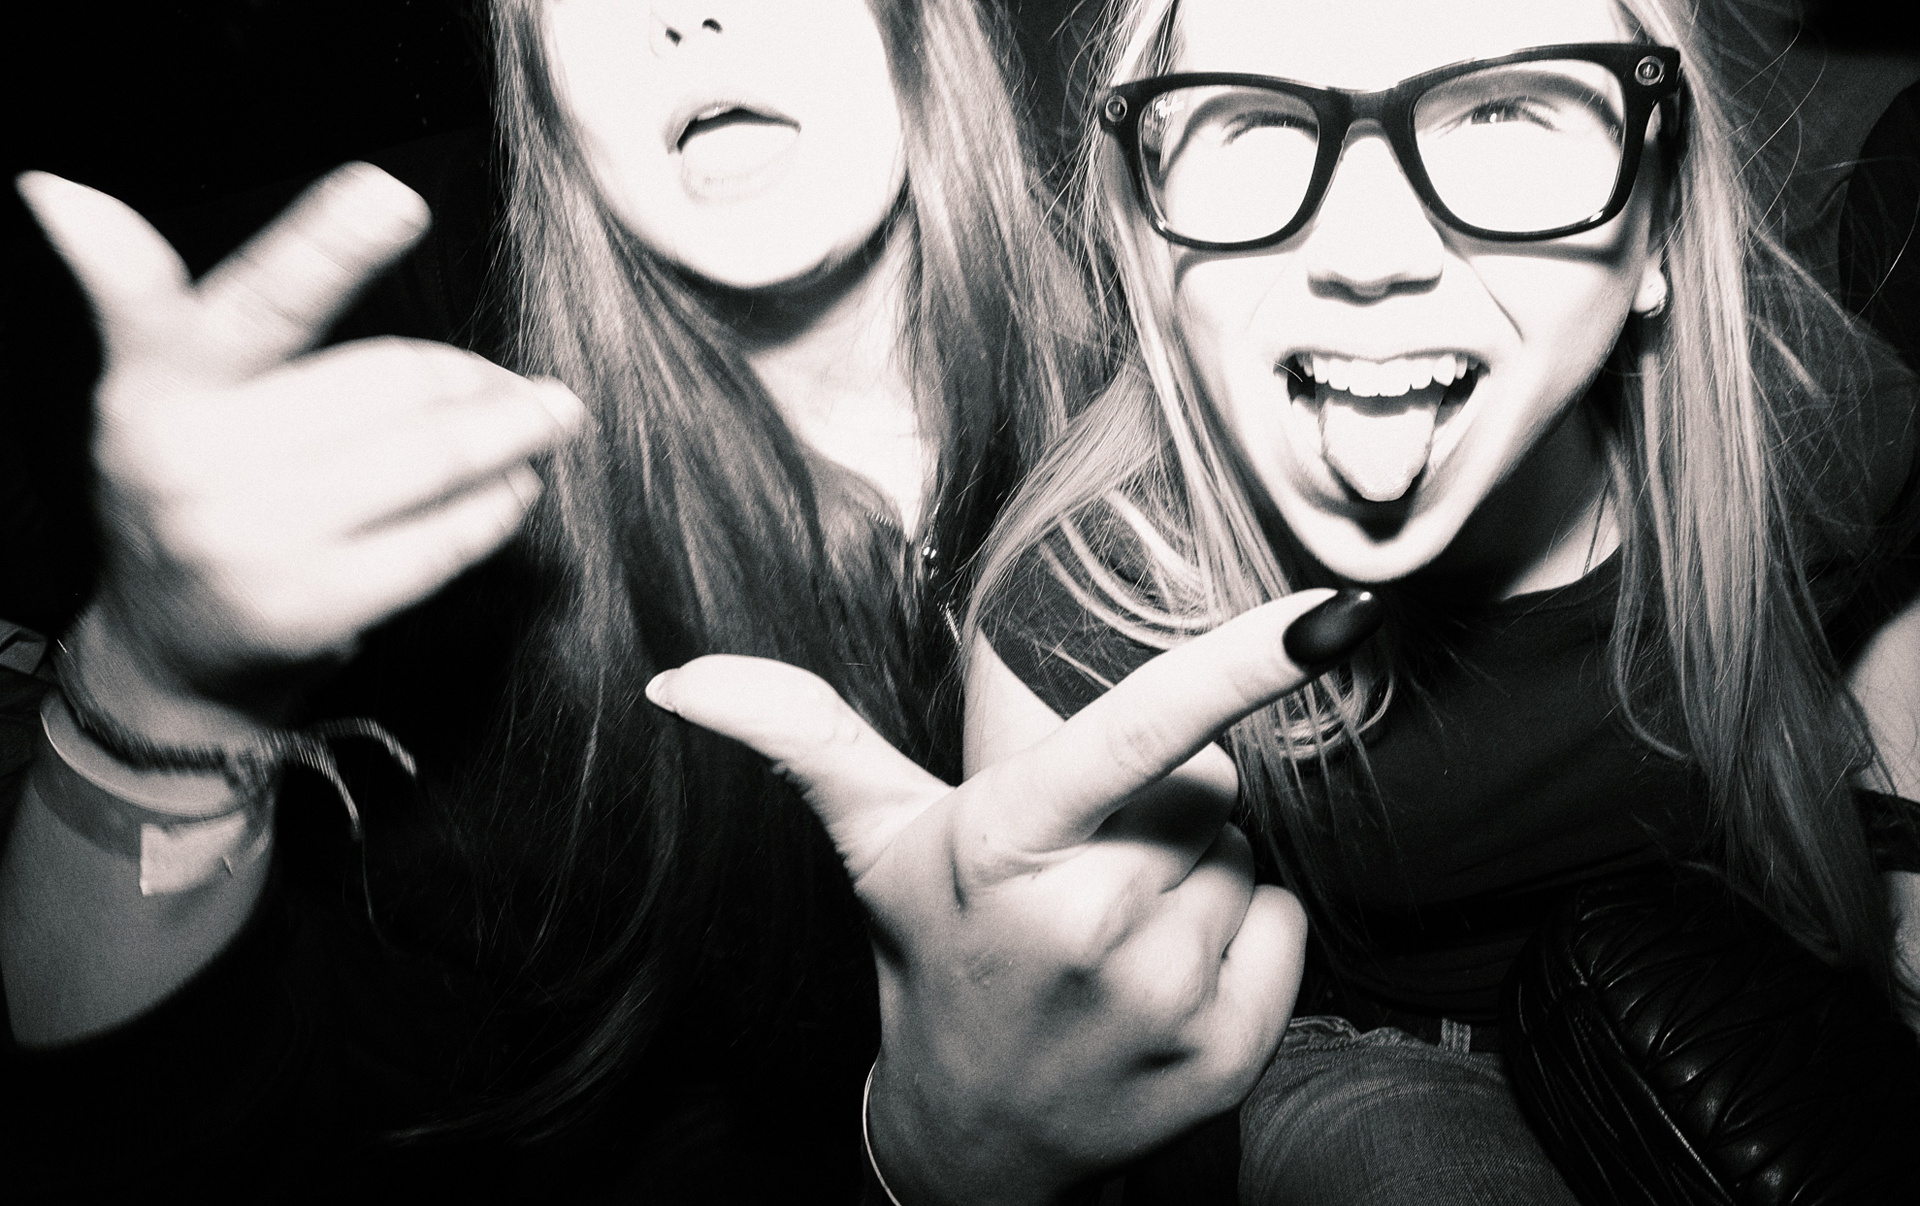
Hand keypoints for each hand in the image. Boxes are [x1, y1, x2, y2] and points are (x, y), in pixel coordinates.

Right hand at [17, 166, 585, 737]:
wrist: (171, 653)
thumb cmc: (193, 488)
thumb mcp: (166, 391)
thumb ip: (217, 303)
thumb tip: (246, 195)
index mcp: (164, 384)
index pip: (252, 303)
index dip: (323, 246)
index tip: (390, 195)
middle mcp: (200, 459)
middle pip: (388, 383)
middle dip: (468, 377)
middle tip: (515, 382)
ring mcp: (256, 539)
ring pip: (430, 458)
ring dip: (509, 433)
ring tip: (546, 418)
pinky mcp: (313, 606)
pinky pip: (442, 540)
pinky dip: (496, 504)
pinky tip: (516, 486)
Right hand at [648, 589, 1380, 1203]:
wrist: (976, 1136)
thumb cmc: (931, 953)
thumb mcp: (875, 842)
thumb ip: (801, 738)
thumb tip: (678, 682)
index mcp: (1008, 847)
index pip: (1138, 732)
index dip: (1235, 664)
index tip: (1326, 612)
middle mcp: (1088, 926)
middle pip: (1204, 786)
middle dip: (1163, 800)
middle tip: (1087, 858)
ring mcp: (1160, 1002)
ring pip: (1244, 853)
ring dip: (1200, 867)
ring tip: (1116, 918)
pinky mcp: (1226, 1058)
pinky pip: (1285, 921)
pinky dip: (1248, 928)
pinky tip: (1167, 964)